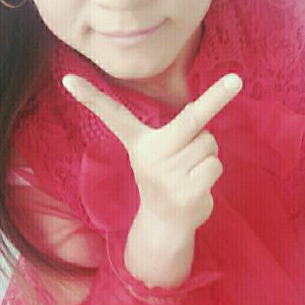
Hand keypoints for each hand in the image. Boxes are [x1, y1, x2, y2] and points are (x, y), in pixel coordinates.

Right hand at [62, 72, 242, 231]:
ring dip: (207, 152)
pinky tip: (196, 185)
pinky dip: (212, 170)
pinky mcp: (186, 193)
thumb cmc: (168, 176)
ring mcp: (167, 176)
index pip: (113, 116)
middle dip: (217, 97)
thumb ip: (179, 130)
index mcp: (140, 143)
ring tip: (190, 170)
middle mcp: (150, 157)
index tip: (68, 79)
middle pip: (192, 120)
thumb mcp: (163, 151)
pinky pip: (215, 165)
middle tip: (236, 80)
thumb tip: (200, 110)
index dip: (91, 97)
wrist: (164, 224)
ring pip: (209, 144)